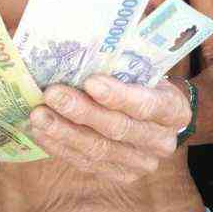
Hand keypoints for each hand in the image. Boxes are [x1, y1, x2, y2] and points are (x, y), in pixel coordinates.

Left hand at [29, 75, 191, 184]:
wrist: (155, 116)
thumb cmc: (143, 81)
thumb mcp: (144, 67)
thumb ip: (123, 59)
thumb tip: (86, 36)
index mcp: (174, 110)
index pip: (147, 105)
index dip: (118, 95)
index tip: (90, 82)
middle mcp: (161, 141)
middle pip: (118, 129)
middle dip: (82, 112)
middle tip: (51, 94)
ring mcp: (141, 163)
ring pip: (98, 150)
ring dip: (64, 132)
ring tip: (38, 115)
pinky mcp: (120, 175)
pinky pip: (86, 163)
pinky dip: (60, 147)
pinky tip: (40, 132)